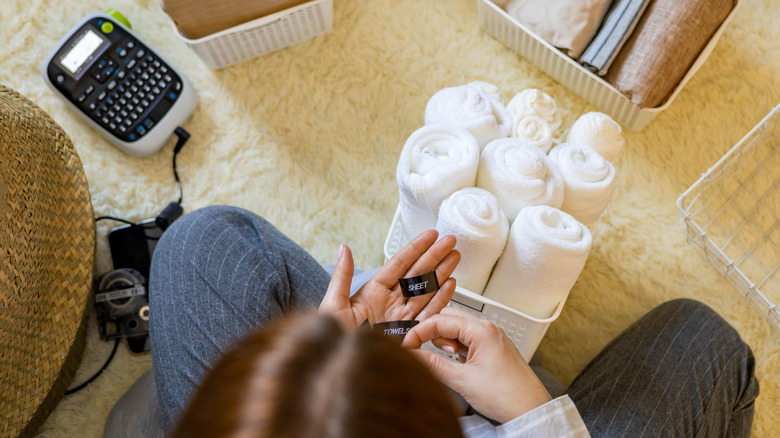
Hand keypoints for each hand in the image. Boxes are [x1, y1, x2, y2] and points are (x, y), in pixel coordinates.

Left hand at [319, 230, 459, 329]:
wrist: (341, 370)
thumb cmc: (333, 339)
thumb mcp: (333, 305)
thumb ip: (342, 276)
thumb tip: (343, 248)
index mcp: (373, 292)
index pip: (399, 264)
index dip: (416, 248)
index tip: (431, 235)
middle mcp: (390, 303)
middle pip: (417, 274)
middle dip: (435, 256)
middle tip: (450, 241)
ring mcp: (402, 318)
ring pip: (426, 291)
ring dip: (441, 273)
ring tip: (455, 257)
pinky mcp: (410, 334)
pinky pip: (429, 314)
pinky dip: (441, 299)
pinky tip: (451, 284)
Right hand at [402, 308, 551, 422]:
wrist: (530, 409)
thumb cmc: (506, 395)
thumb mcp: (462, 381)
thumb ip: (434, 365)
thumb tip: (412, 355)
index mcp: (481, 331)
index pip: (440, 320)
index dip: (419, 332)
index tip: (407, 346)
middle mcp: (487, 329)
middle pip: (448, 318)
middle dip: (432, 333)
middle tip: (423, 352)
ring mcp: (492, 337)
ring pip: (458, 328)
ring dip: (445, 340)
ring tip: (448, 360)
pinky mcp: (493, 347)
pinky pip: (468, 339)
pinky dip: (457, 347)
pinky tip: (458, 363)